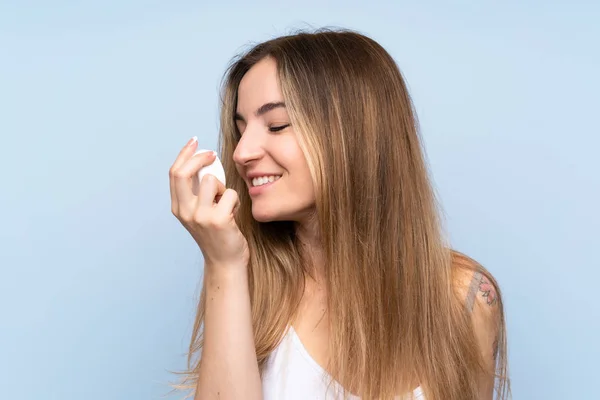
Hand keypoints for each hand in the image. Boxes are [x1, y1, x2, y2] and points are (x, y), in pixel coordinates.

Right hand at [169, 137, 248, 268]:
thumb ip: (199, 191)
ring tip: (226, 201)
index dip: (184, 154)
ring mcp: (200, 216)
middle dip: (199, 157)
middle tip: (212, 153)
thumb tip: (205, 162)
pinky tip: (234, 214)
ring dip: (224, 186)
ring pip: (212, 180)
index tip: (195, 142)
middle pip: (183, 172)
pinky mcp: (218, 220)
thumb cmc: (218, 235)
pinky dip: (235, 200)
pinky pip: (231, 194)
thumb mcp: (201, 212)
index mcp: (178, 208)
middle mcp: (185, 212)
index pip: (174, 173)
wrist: (226, 263)